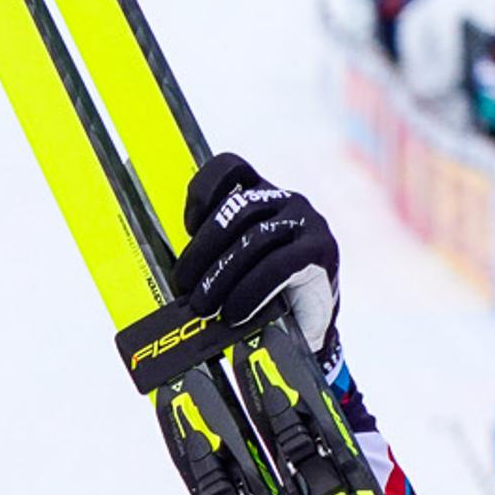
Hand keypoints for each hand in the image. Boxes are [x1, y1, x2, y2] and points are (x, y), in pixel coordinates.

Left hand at [173, 151, 338, 359]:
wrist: (306, 326)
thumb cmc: (261, 295)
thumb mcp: (231, 267)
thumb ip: (210, 254)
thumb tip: (172, 273)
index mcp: (260, 198)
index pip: (230, 168)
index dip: (202, 193)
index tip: (187, 229)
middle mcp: (286, 201)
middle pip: (235, 211)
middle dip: (201, 253)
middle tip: (185, 290)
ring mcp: (307, 222)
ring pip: (254, 238)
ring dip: (221, 277)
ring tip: (205, 308)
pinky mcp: (322, 250)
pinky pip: (279, 265)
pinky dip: (251, 291)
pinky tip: (236, 312)